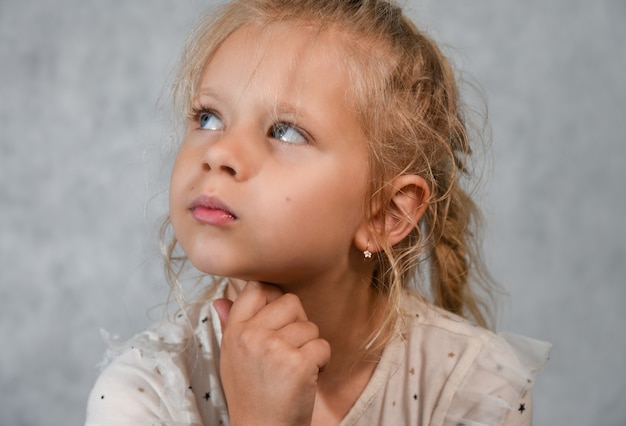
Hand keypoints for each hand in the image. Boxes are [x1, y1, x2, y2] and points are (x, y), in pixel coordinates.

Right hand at [213, 282, 330, 425]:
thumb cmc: (251, 396)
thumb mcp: (232, 358)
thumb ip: (230, 325)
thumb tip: (220, 298)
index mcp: (234, 331)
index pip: (257, 288)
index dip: (275, 297)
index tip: (280, 318)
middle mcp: (251, 336)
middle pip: (291, 301)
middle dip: (298, 323)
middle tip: (289, 350)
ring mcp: (274, 348)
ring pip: (310, 326)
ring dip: (310, 347)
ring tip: (295, 369)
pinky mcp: (297, 364)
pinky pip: (323, 345)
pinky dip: (323, 362)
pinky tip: (307, 378)